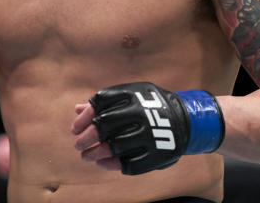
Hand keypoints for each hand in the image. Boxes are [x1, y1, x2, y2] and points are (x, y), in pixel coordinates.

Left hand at [73, 82, 223, 174]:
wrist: (185, 119)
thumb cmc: (148, 106)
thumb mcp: (129, 98)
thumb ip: (105, 104)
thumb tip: (77, 109)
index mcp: (132, 95)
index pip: (99, 103)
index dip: (84, 118)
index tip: (75, 129)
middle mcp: (141, 113)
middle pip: (104, 126)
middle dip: (86, 138)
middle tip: (78, 145)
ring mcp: (150, 134)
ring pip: (114, 146)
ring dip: (95, 153)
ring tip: (87, 156)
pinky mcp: (157, 154)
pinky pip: (129, 164)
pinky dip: (112, 165)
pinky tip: (103, 163)